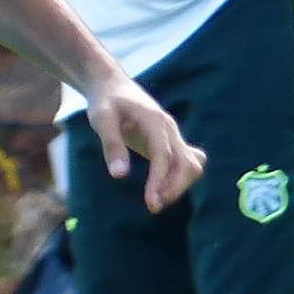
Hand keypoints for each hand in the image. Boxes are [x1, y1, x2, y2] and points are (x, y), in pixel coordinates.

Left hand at [84, 75, 204, 212]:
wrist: (113, 86)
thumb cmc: (106, 102)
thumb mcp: (102, 120)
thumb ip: (112, 146)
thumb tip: (120, 176)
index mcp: (155, 121)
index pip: (164, 155)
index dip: (160, 181)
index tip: (151, 203)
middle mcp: (169, 128)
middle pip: (187, 163)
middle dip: (174, 188)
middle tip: (153, 206)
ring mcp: (173, 135)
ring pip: (191, 164)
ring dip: (179, 185)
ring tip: (155, 201)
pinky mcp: (170, 141)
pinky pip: (187, 161)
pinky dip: (181, 178)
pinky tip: (163, 189)